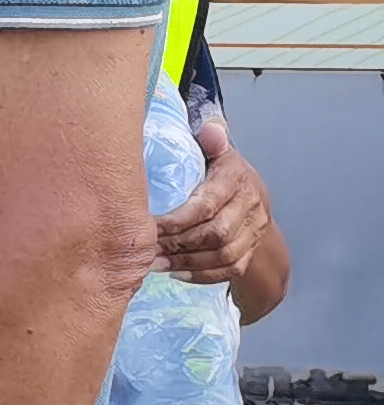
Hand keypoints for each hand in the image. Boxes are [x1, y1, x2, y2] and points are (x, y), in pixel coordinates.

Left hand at [155, 118, 269, 289]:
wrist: (257, 200)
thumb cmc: (223, 174)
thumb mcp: (218, 152)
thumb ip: (211, 142)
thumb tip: (209, 129)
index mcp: (237, 179)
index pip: (208, 204)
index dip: (178, 219)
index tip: (149, 225)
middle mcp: (250, 207)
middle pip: (216, 233)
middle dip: (178, 243)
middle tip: (146, 248)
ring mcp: (254, 232)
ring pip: (223, 254)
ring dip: (186, 262)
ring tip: (154, 263)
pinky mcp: (251, 252)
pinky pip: (229, 269)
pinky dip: (201, 275)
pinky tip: (174, 273)